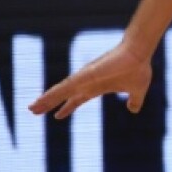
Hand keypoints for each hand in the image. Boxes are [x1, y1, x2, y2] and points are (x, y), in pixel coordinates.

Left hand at [29, 40, 151, 119]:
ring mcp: (84, 79)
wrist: (139, 55)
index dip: (68, 107)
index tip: (57, 116)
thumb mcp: (137, 90)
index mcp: (98, 87)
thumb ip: (134, 101)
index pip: (78, 99)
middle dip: (50, 104)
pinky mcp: (83, 76)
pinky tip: (41, 100)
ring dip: (45, 100)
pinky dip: (52, 94)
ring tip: (31, 108)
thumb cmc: (138, 68)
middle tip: (34, 111)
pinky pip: (64, 87)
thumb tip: (133, 109)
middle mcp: (87, 83)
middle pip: (64, 95)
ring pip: (60, 92)